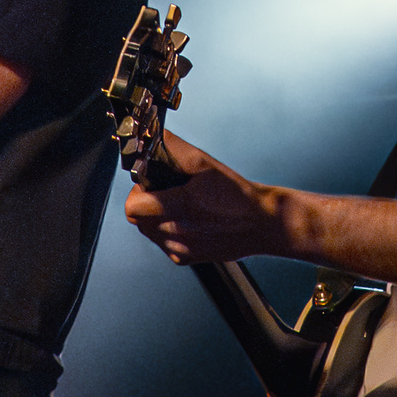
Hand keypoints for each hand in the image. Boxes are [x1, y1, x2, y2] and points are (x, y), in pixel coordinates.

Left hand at [123, 131, 292, 264]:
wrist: (263, 223)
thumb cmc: (238, 195)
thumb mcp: (205, 163)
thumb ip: (173, 148)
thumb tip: (152, 137)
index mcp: (181, 208)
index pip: (133, 207)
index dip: (139, 192)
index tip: (153, 184)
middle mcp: (177, 233)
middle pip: (138, 219)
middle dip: (147, 203)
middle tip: (168, 192)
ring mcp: (180, 249)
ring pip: (149, 232)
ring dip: (156, 218)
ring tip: (181, 207)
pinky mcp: (185, 258)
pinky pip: (163, 243)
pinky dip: (168, 231)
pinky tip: (188, 221)